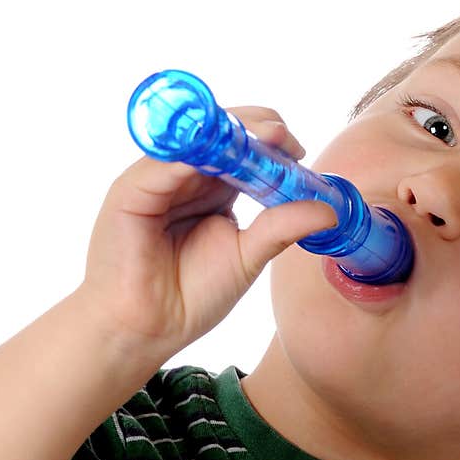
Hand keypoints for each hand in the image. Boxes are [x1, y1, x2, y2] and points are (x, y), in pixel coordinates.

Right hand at [75, 107, 336, 366]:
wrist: (149, 330)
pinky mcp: (130, 191)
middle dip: (255, 129)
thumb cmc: (191, 297)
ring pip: (193, 138)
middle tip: (286, 139)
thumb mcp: (248, 256)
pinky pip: (162, 162)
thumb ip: (282, 227)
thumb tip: (330, 210)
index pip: (240, 148)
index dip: (270, 143)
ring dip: (230, 132)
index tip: (299, 152)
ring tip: (265, 136)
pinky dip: (192, 152)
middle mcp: (184, 177)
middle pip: (218, 133)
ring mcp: (156, 180)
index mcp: (212, 189)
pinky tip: (223, 152)